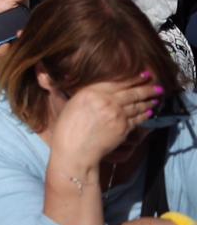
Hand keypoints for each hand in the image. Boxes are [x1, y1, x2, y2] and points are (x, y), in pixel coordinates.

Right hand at [50, 75, 164, 167]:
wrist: (75, 149)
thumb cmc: (67, 128)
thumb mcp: (69, 103)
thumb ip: (82, 93)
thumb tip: (73, 83)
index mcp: (91, 92)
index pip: (117, 82)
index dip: (133, 79)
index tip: (143, 75)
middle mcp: (106, 101)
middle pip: (132, 93)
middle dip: (147, 88)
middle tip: (157, 85)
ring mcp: (117, 114)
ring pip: (137, 105)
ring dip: (149, 101)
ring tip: (156, 97)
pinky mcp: (124, 128)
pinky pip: (138, 119)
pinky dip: (145, 114)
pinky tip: (150, 112)